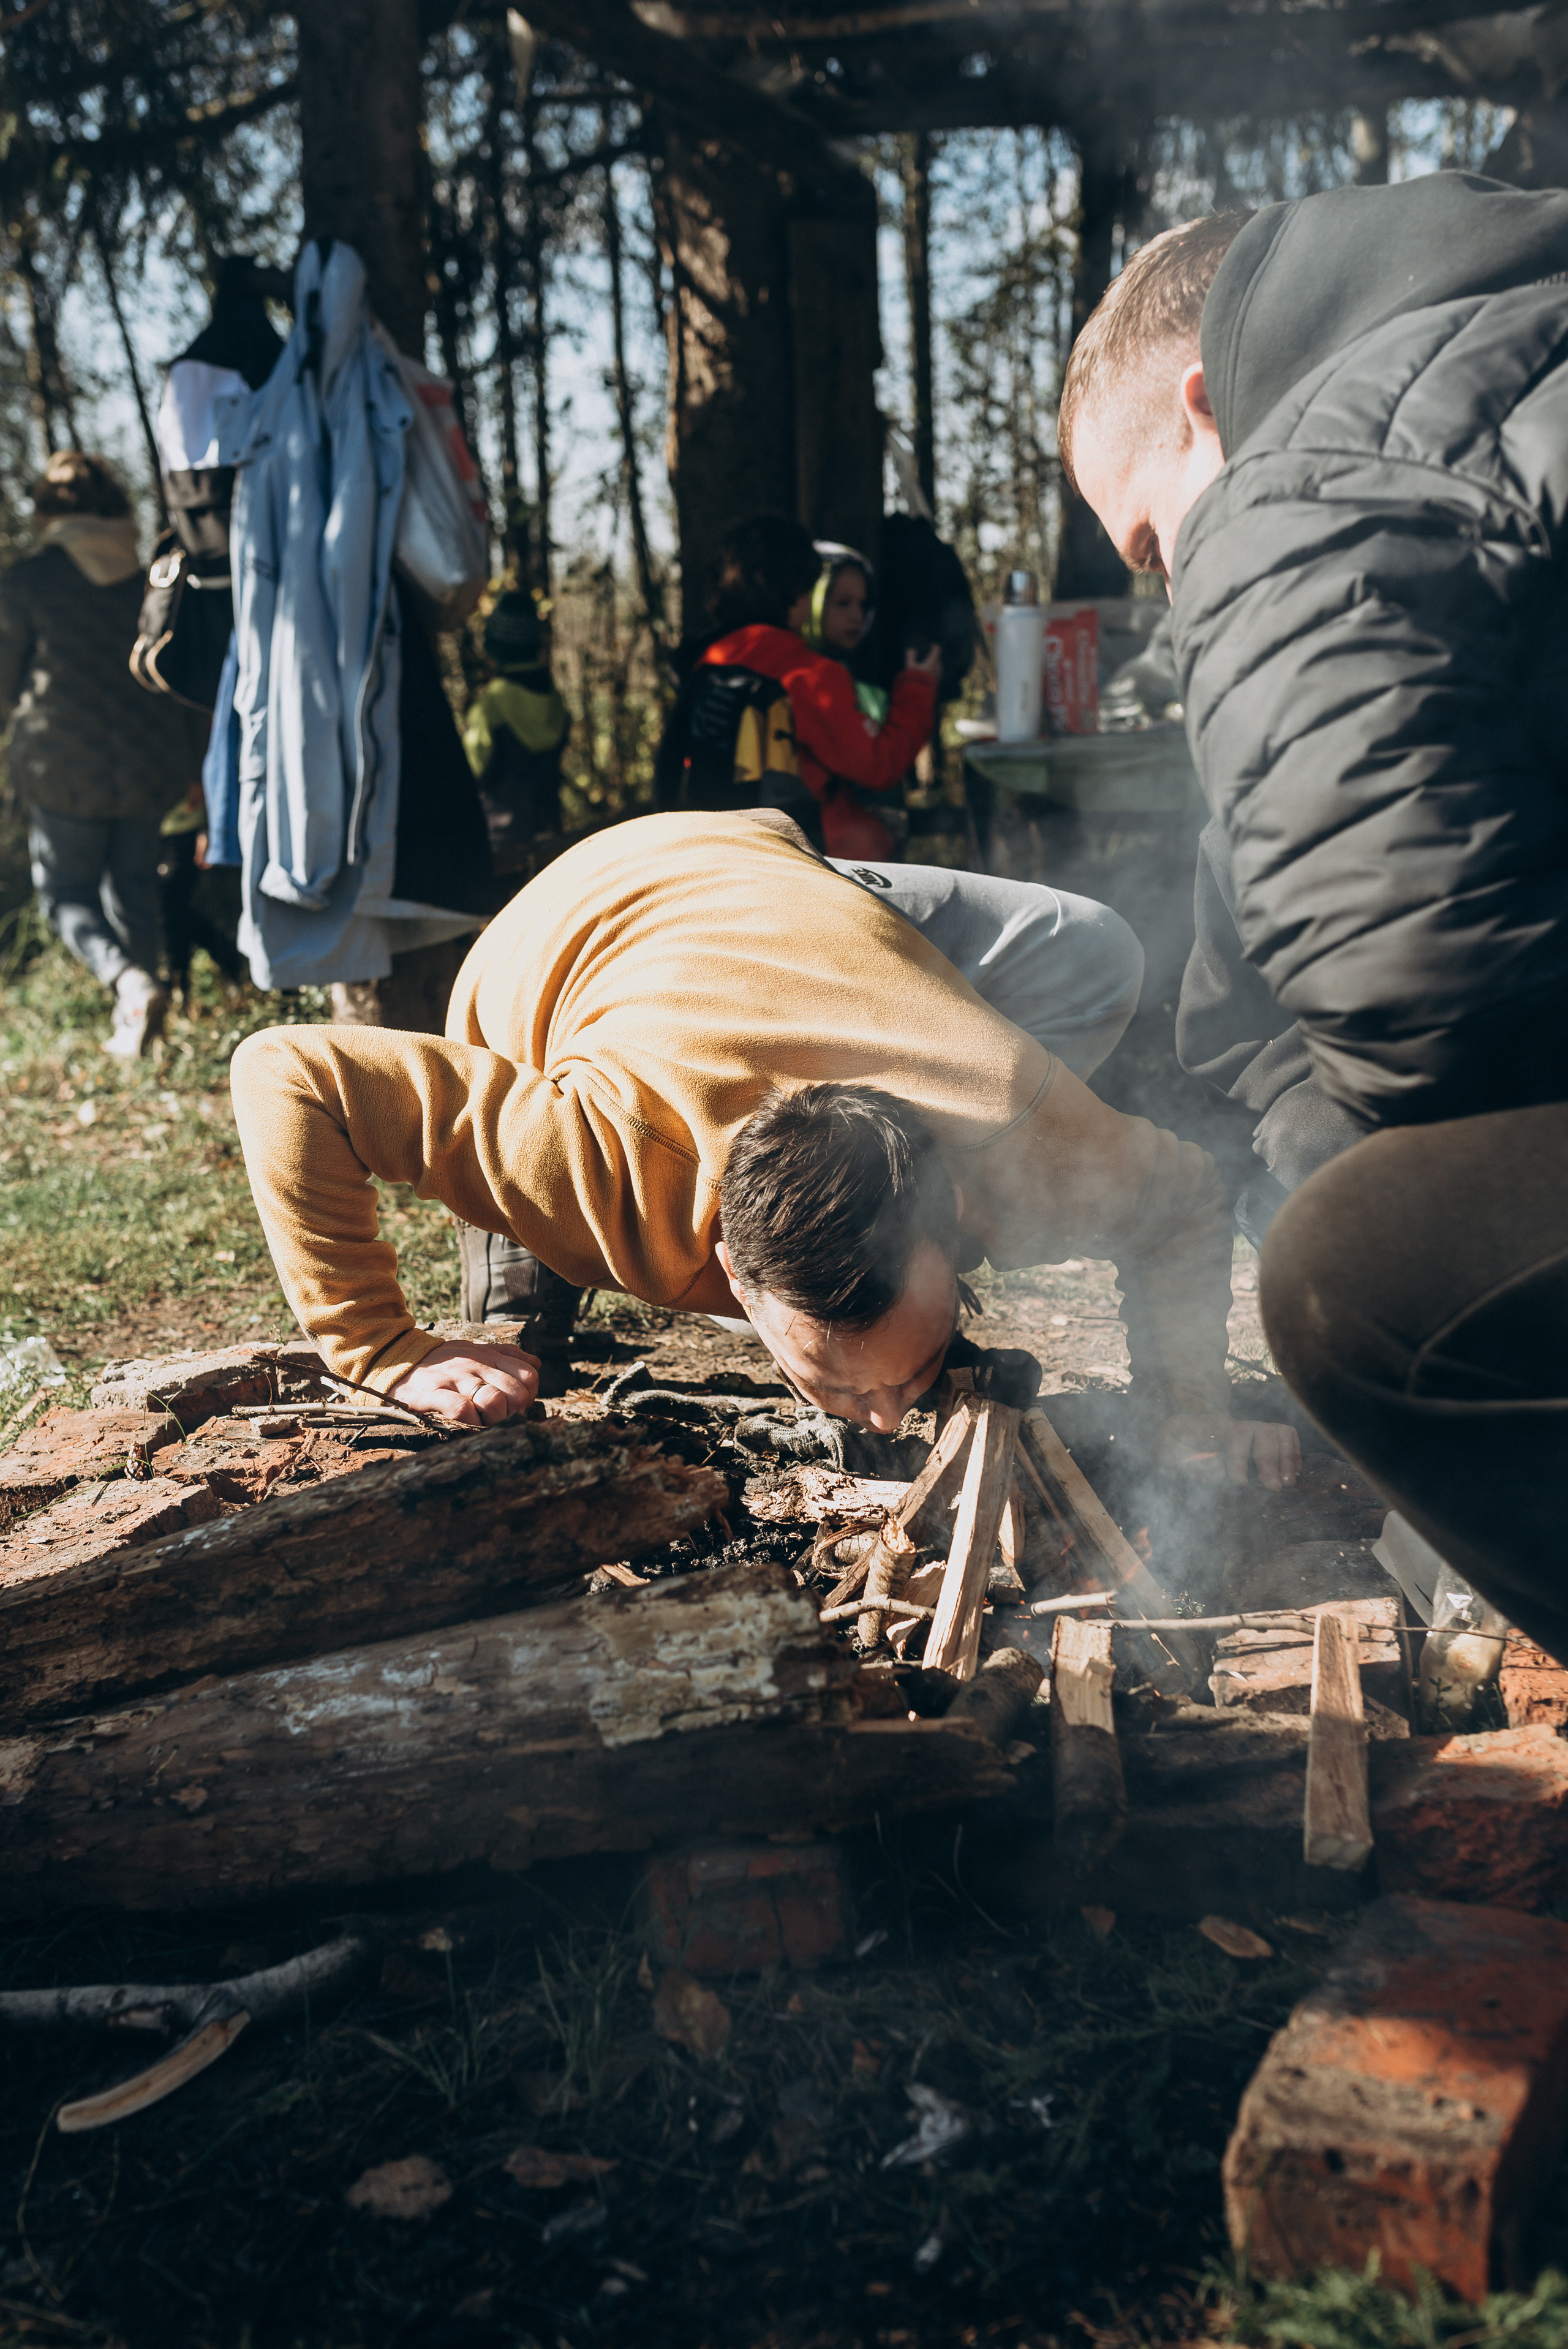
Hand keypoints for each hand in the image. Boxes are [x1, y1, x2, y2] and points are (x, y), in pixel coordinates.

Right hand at [390, 1340, 540, 1426]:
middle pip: (516, 1393)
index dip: (528, 1396)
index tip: (513, 1405)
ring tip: (482, 1421)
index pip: (529, 1376)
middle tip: (498, 1417)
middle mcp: (476, 1366)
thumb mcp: (475, 1350)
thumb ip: (506, 1356)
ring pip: (494, 1401)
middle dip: (513, 1411)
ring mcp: (455, 1379)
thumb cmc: (442, 1360)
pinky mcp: (433, 1393)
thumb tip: (535, 1363)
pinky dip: (469, 1421)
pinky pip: (461, 1409)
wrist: (397, 1359)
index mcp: (489, 1356)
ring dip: (493, 1418)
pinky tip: (465, 1423)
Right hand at [905, 644, 941, 678]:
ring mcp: (939, 673)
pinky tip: (927, 672)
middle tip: (925, 655)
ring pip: (937, 664)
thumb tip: (911, 649)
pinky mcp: (938, 679)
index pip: (937, 649)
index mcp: (932, 661)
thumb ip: (910, 656)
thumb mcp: (910, 666)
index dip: (934, 646)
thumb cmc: (915, 678)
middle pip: (937, 657)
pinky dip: (933, 669)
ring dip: (932, 663)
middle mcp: (938, 666)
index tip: (929, 645)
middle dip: (931, 655)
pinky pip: (937, 671)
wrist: (920, 693)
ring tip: (926, 664)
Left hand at [1154, 1413, 1300, 1491]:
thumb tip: (1220, 1478)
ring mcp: (1249, 1428)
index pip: (1234, 1432)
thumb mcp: (1167, 1455)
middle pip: (1262, 1430)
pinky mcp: (1259, 1437)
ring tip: (1288, 1483)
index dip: (1240, 1458)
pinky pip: (1285, 1435)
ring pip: (1277, 1431)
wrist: (1176, 1432)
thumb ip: (1188, 1466)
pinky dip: (1293, 1452)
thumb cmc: (1171, 1446)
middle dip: (1269, 1460)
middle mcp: (1234, 1423)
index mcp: (1209, 1426)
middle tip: (1273, 1488)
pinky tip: (1293, 1473)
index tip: (1240, 1484)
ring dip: (1286, 1457)